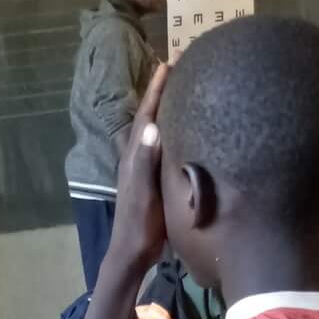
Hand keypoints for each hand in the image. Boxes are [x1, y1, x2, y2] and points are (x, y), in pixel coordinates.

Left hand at [110, 63, 168, 267]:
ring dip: (168, 110)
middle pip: (151, 117)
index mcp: (135, 157)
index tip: (168, 64)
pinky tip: (185, 130)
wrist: (132, 254)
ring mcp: (146, 169)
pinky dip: (174, 132)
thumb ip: (145, 162)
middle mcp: (139, 158)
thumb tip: (150, 126)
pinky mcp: (155, 180)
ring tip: (185, 90)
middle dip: (163, 92)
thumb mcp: (143, 193)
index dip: (156, 90)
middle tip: (180, 68)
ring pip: (158, 131)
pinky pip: (165, 147)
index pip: (146, 115)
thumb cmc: (138, 225)